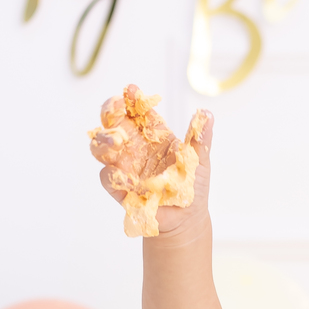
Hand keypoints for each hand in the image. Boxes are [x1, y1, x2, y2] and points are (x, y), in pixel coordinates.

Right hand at [92, 86, 213, 237]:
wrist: (187, 218)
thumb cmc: (192, 185)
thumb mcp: (200, 160)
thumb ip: (200, 138)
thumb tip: (207, 115)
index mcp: (153, 134)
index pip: (139, 110)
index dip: (133, 99)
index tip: (131, 90)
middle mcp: (135, 146)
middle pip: (113, 122)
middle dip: (108, 111)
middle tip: (113, 110)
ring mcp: (124, 166)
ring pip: (101, 147)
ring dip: (103, 141)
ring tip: (115, 142)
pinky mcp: (119, 189)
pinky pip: (107, 178)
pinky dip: (111, 175)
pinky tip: (123, 176)